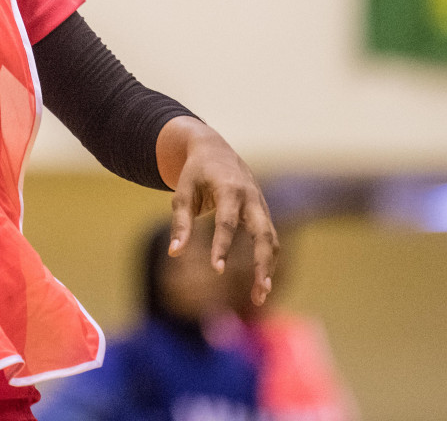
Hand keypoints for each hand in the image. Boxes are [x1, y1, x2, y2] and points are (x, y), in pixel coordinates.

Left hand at [158, 116, 277, 306]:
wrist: (215, 150)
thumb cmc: (195, 173)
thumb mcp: (182, 193)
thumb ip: (181, 223)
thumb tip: (174, 253)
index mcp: (229, 188)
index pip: (227, 222)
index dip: (222, 246)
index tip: (217, 270)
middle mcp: (251, 198)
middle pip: (264, 233)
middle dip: (263, 263)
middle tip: (260, 292)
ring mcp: (261, 205)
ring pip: (272, 240)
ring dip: (269, 268)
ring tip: (260, 297)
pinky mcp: (264, 214)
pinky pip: (270, 240)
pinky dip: (268, 261)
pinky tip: (261, 283)